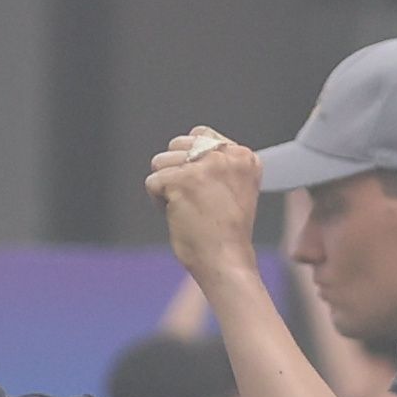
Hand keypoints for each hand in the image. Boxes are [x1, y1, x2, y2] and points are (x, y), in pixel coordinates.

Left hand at [146, 128, 266, 283]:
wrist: (227, 261)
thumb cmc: (226, 235)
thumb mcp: (235, 190)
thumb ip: (219, 167)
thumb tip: (188, 148)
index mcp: (244, 157)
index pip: (201, 135)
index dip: (189, 159)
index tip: (198, 186)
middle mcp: (226, 156)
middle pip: (177, 145)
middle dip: (175, 171)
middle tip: (190, 199)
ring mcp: (204, 167)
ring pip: (161, 161)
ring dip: (165, 186)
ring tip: (184, 207)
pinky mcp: (181, 180)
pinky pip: (152, 182)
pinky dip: (157, 202)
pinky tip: (176, 215)